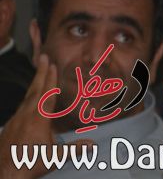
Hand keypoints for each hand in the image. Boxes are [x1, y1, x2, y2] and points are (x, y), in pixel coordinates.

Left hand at [0, 54, 78, 178]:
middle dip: (40, 73)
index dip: (50, 78)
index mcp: (39, 119)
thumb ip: (74, 148)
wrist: (3, 173)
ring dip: (33, 85)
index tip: (52, 64)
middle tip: (43, 58)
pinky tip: (28, 103)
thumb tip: (92, 144)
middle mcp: (25, 115)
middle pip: (34, 89)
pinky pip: (19, 108)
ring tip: (38, 76)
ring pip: (25, 98)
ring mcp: (14, 120)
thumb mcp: (55, 157)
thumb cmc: (28, 164)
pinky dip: (26, 100)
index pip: (47, 93)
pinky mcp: (8, 128)